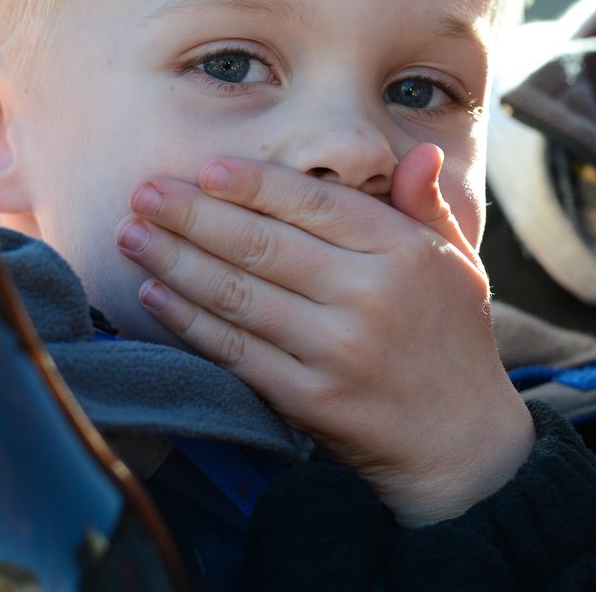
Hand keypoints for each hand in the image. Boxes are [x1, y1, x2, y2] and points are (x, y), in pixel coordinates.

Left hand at [115, 144, 534, 524]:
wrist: (462, 443)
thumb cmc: (455, 341)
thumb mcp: (458, 264)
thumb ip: (427, 207)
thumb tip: (420, 153)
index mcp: (402, 251)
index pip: (313, 203)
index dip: (253, 184)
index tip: (206, 168)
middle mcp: (369, 295)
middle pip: (262, 245)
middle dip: (193, 214)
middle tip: (145, 192)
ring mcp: (337, 349)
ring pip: (238, 294)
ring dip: (176, 261)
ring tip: (133, 235)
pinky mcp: (310, 398)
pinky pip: (236, 351)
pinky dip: (189, 321)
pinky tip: (156, 295)